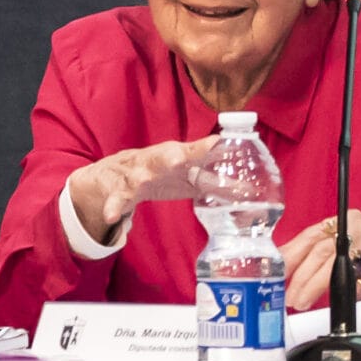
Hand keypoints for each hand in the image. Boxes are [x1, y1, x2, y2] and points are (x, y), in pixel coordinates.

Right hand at [66, 136, 218, 244]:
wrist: (118, 174)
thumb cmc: (162, 172)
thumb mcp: (188, 174)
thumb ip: (215, 180)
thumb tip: (249, 190)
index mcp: (176, 155)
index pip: (193, 150)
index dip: (205, 148)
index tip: (219, 143)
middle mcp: (156, 161)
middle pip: (164, 157)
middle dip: (171, 157)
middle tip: (177, 159)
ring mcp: (136, 176)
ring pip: (138, 176)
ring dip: (140, 179)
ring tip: (141, 182)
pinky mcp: (120, 191)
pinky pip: (116, 200)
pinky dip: (113, 207)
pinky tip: (112, 216)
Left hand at [281, 211, 360, 319]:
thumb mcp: (337, 253)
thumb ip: (311, 255)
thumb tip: (277, 270)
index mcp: (343, 219)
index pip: (311, 236)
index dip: (290, 256)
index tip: (276, 274)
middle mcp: (360, 225)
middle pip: (321, 250)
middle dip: (301, 277)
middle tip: (290, 298)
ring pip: (336, 265)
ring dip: (315, 287)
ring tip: (303, 302)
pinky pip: (356, 280)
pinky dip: (342, 293)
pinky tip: (334, 301)